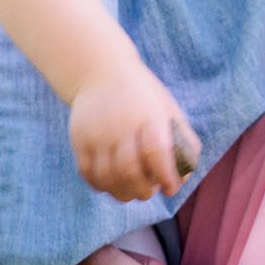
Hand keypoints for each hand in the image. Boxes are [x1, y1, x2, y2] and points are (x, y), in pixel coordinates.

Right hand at [68, 63, 201, 200]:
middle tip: (149, 191)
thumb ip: (181, 139)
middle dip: (143, 191)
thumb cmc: (143, 95)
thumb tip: (185, 175)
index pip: (156, 152)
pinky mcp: (79, 139)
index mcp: (148, 115)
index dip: (166, 177)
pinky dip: (101, 186)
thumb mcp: (168, 107)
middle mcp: (121, 124)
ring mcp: (97, 133)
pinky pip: (87, 173)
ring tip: (131, 192)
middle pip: (129, 171)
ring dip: (122, 193)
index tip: (171, 188)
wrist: (101, 71)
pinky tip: (111, 183)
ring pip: (107, 177)